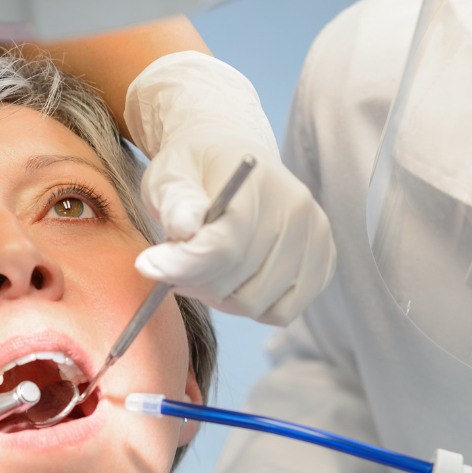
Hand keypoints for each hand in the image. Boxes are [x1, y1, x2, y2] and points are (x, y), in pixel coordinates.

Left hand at [124, 52, 335, 324]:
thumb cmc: (195, 170)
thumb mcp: (169, 175)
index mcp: (258, 182)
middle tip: (176, 263)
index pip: (222, 246)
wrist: (232, 161)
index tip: (148, 265)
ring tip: (204, 269)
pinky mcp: (323, 260)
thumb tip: (185, 229)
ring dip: (221, 297)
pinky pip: (284, 311)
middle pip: (237, 283)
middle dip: (195, 281)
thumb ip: (175, 201)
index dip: (180, 266)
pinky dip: (253, 307)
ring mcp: (315, 236)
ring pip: (258, 304)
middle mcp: (296, 209)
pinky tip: (234, 280)